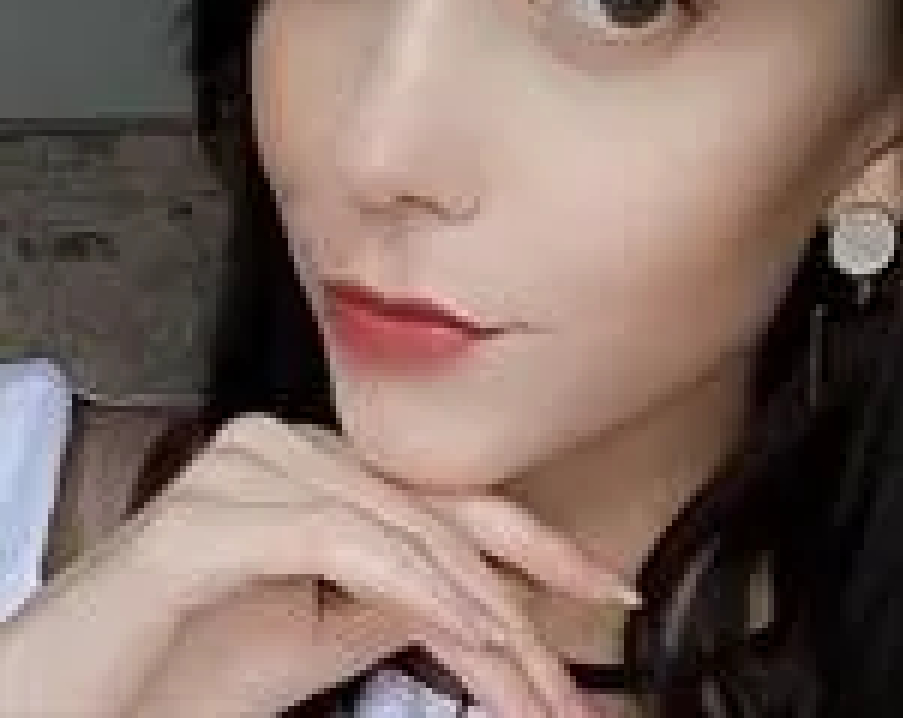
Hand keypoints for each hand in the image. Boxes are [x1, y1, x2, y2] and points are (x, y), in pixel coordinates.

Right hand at [0, 413, 639, 717]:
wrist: (65, 711)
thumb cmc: (179, 675)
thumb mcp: (316, 639)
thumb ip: (394, 600)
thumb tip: (485, 597)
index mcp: (311, 468)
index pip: (441, 498)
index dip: (530, 543)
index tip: (601, 586)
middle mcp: (282, 448)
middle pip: (434, 506)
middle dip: (522, 578)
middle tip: (588, 632)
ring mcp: (243, 471)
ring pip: (399, 525)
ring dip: (477, 602)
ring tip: (532, 666)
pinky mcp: (207, 518)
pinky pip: (340, 543)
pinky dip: (412, 588)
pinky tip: (463, 628)